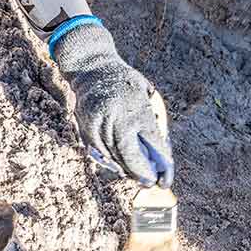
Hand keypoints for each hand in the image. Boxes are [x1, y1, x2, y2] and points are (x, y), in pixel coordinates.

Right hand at [48, 18, 173, 186]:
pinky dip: (110, 162)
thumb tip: (160, 155)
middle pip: (129, 153)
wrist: (92, 67)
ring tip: (138, 177)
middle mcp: (115, 116)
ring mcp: (97, 122)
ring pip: (113, 156)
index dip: (161, 163)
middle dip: (141, 172)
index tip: (165, 176)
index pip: (152, 141)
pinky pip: (98, 152)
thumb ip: (152, 122)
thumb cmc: (125, 82)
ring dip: (126, 170)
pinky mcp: (84, 127)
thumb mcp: (145, 95)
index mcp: (135, 107)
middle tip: (151, 183)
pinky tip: (120, 167)